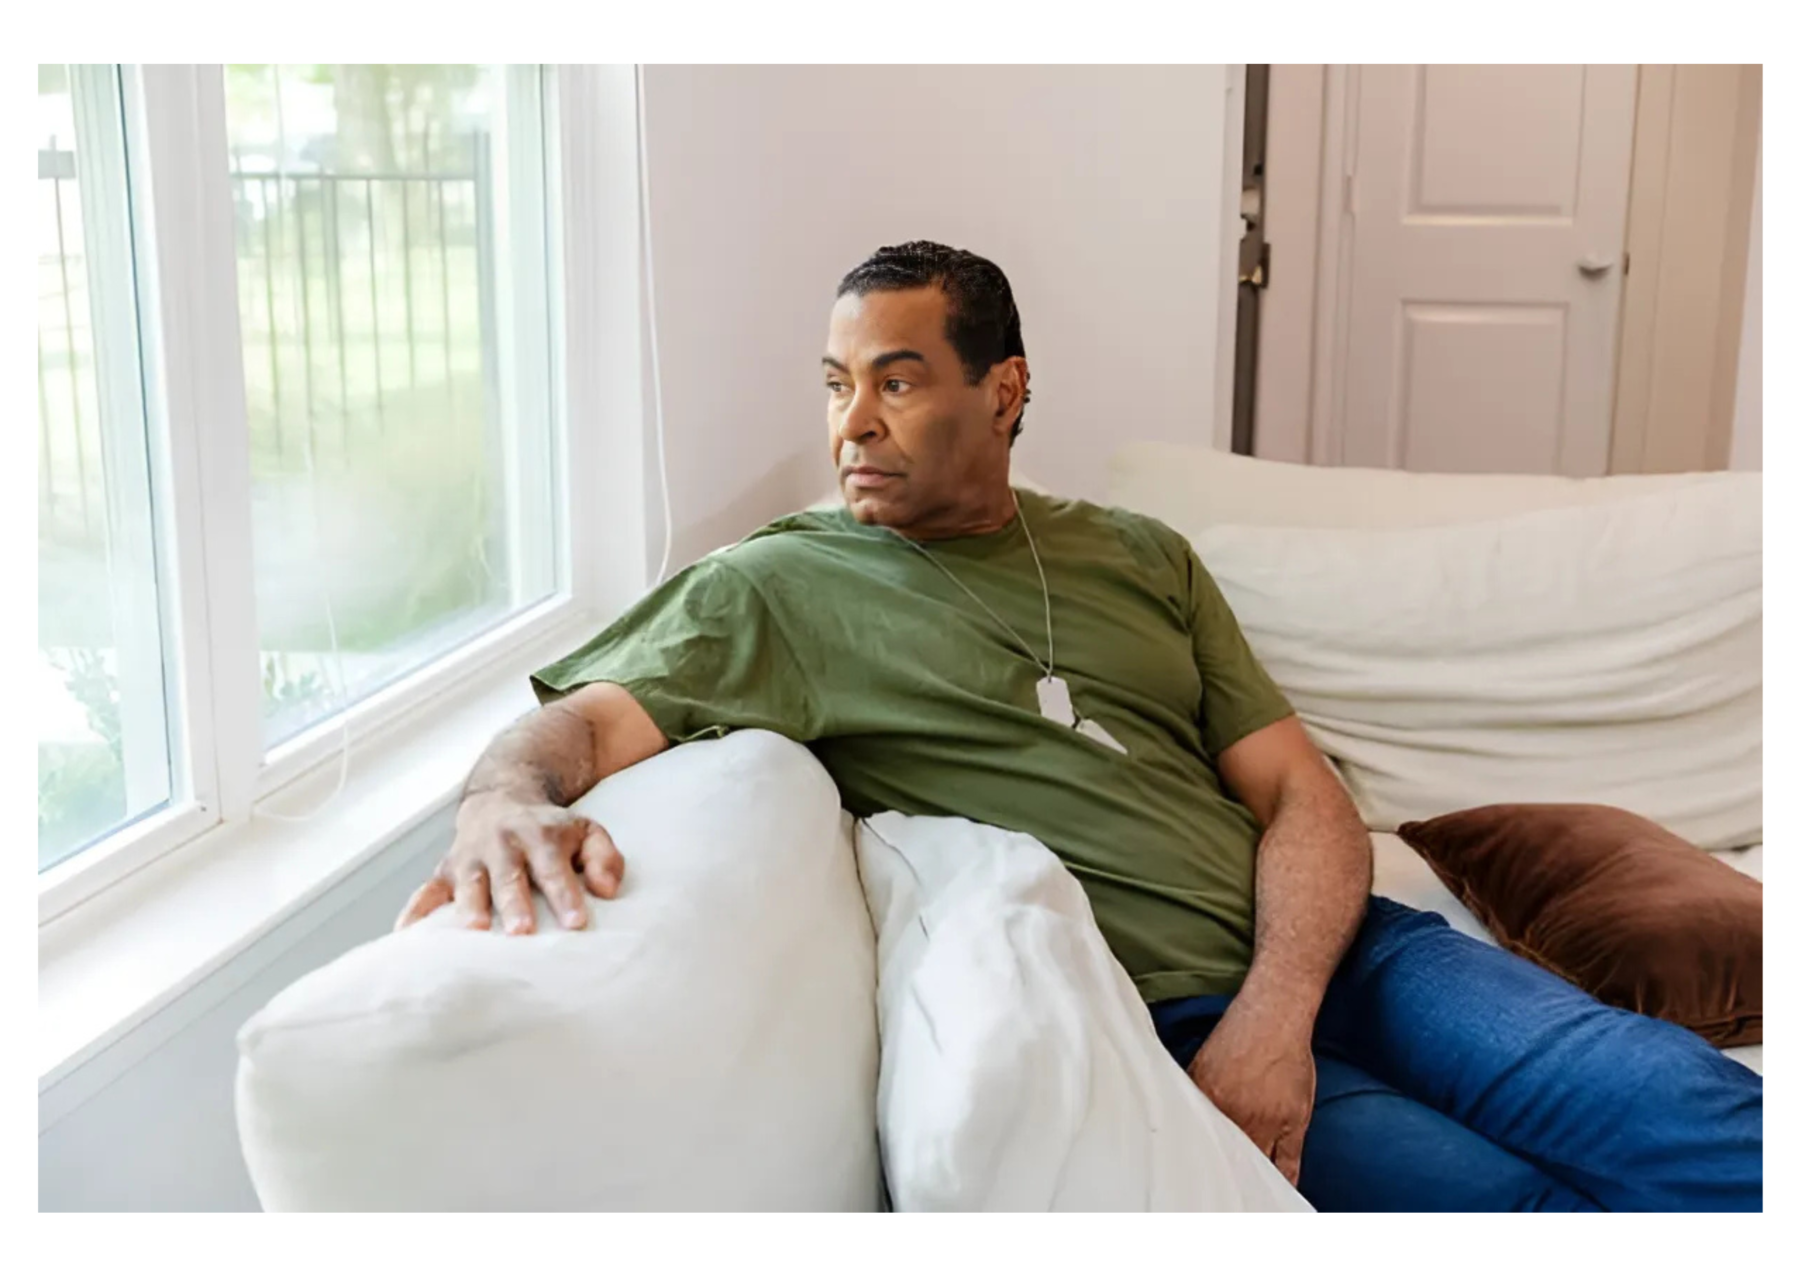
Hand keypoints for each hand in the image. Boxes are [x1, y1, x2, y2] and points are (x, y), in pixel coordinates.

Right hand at [394, 791, 625, 934]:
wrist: (503, 797)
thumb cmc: (551, 829)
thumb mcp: (587, 831)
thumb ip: (604, 858)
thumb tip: (607, 890)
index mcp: (540, 836)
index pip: (554, 869)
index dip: (565, 896)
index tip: (575, 924)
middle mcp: (502, 844)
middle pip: (508, 876)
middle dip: (514, 903)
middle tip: (521, 932)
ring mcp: (469, 857)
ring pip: (468, 883)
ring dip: (470, 906)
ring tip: (474, 930)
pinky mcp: (445, 870)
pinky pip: (426, 891)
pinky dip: (415, 912)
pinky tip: (406, 936)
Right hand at [1186, 1003, 1316, 1185]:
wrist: (1271, 1013)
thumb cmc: (1288, 1061)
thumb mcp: (1298, 1117)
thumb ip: (1288, 1159)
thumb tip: (1285, 1190)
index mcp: (1252, 1130)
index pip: (1242, 1173)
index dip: (1243, 1186)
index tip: (1241, 1194)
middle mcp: (1223, 1114)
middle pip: (1216, 1155)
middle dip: (1221, 1168)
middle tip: (1221, 1180)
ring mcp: (1203, 1093)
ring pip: (1199, 1132)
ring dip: (1204, 1144)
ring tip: (1205, 1156)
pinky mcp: (1191, 1075)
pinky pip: (1187, 1108)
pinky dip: (1192, 1119)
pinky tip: (1193, 1126)